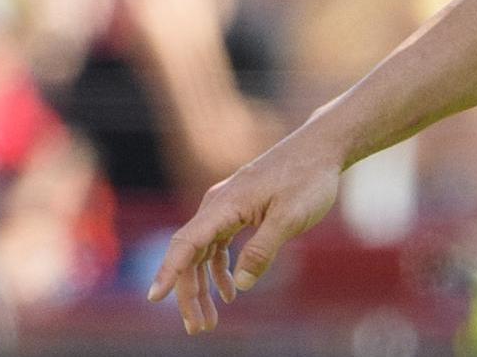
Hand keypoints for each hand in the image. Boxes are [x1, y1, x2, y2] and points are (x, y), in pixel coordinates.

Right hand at [146, 128, 342, 333]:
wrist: (321, 148)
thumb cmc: (307, 178)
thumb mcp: (290, 217)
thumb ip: (263, 250)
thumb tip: (242, 284)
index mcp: (224, 204)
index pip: (186, 242)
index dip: (169, 272)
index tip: (155, 298)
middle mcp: (217, 205)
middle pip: (190, 254)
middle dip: (190, 293)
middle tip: (199, 327)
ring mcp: (227, 207)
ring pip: (202, 252)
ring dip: (202, 286)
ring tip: (208, 319)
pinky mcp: (239, 210)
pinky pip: (218, 244)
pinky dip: (219, 269)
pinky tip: (230, 291)